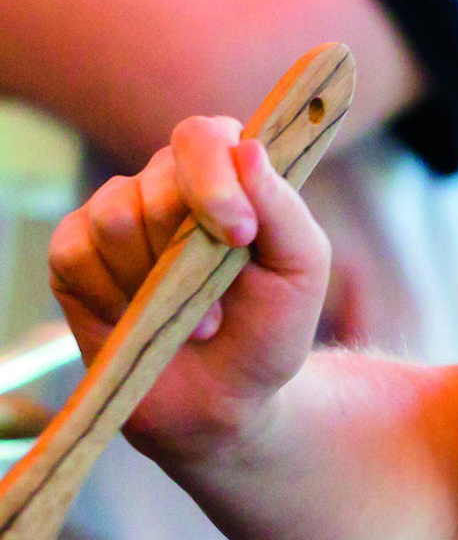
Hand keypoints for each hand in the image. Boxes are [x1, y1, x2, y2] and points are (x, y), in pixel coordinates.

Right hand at [47, 115, 329, 462]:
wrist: (224, 401)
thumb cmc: (269, 329)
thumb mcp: (301, 271)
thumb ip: (284, 209)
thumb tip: (247, 149)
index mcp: (226, 176)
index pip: (204, 137)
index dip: (215, 178)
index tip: (240, 234)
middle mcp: (165, 186)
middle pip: (156, 180)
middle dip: (190, 247)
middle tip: (220, 300)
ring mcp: (115, 217)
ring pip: (114, 216)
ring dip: (155, 279)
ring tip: (191, 319)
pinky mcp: (74, 258)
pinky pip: (77, 253)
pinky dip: (113, 295)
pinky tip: (139, 319)